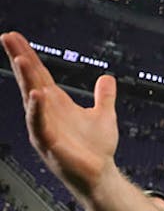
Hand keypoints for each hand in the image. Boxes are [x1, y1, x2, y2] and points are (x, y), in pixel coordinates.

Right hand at [2, 32, 120, 195]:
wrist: (100, 175)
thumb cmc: (96, 148)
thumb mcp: (104, 115)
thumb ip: (104, 96)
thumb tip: (107, 77)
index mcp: (56, 103)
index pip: (38, 73)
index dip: (27, 54)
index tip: (13, 36)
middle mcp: (46, 112)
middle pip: (30, 80)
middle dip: (19, 58)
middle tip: (7, 37)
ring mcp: (44, 127)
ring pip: (31, 99)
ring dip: (26, 79)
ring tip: (20, 58)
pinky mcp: (49, 144)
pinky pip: (39, 125)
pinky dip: (37, 110)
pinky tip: (36, 94)